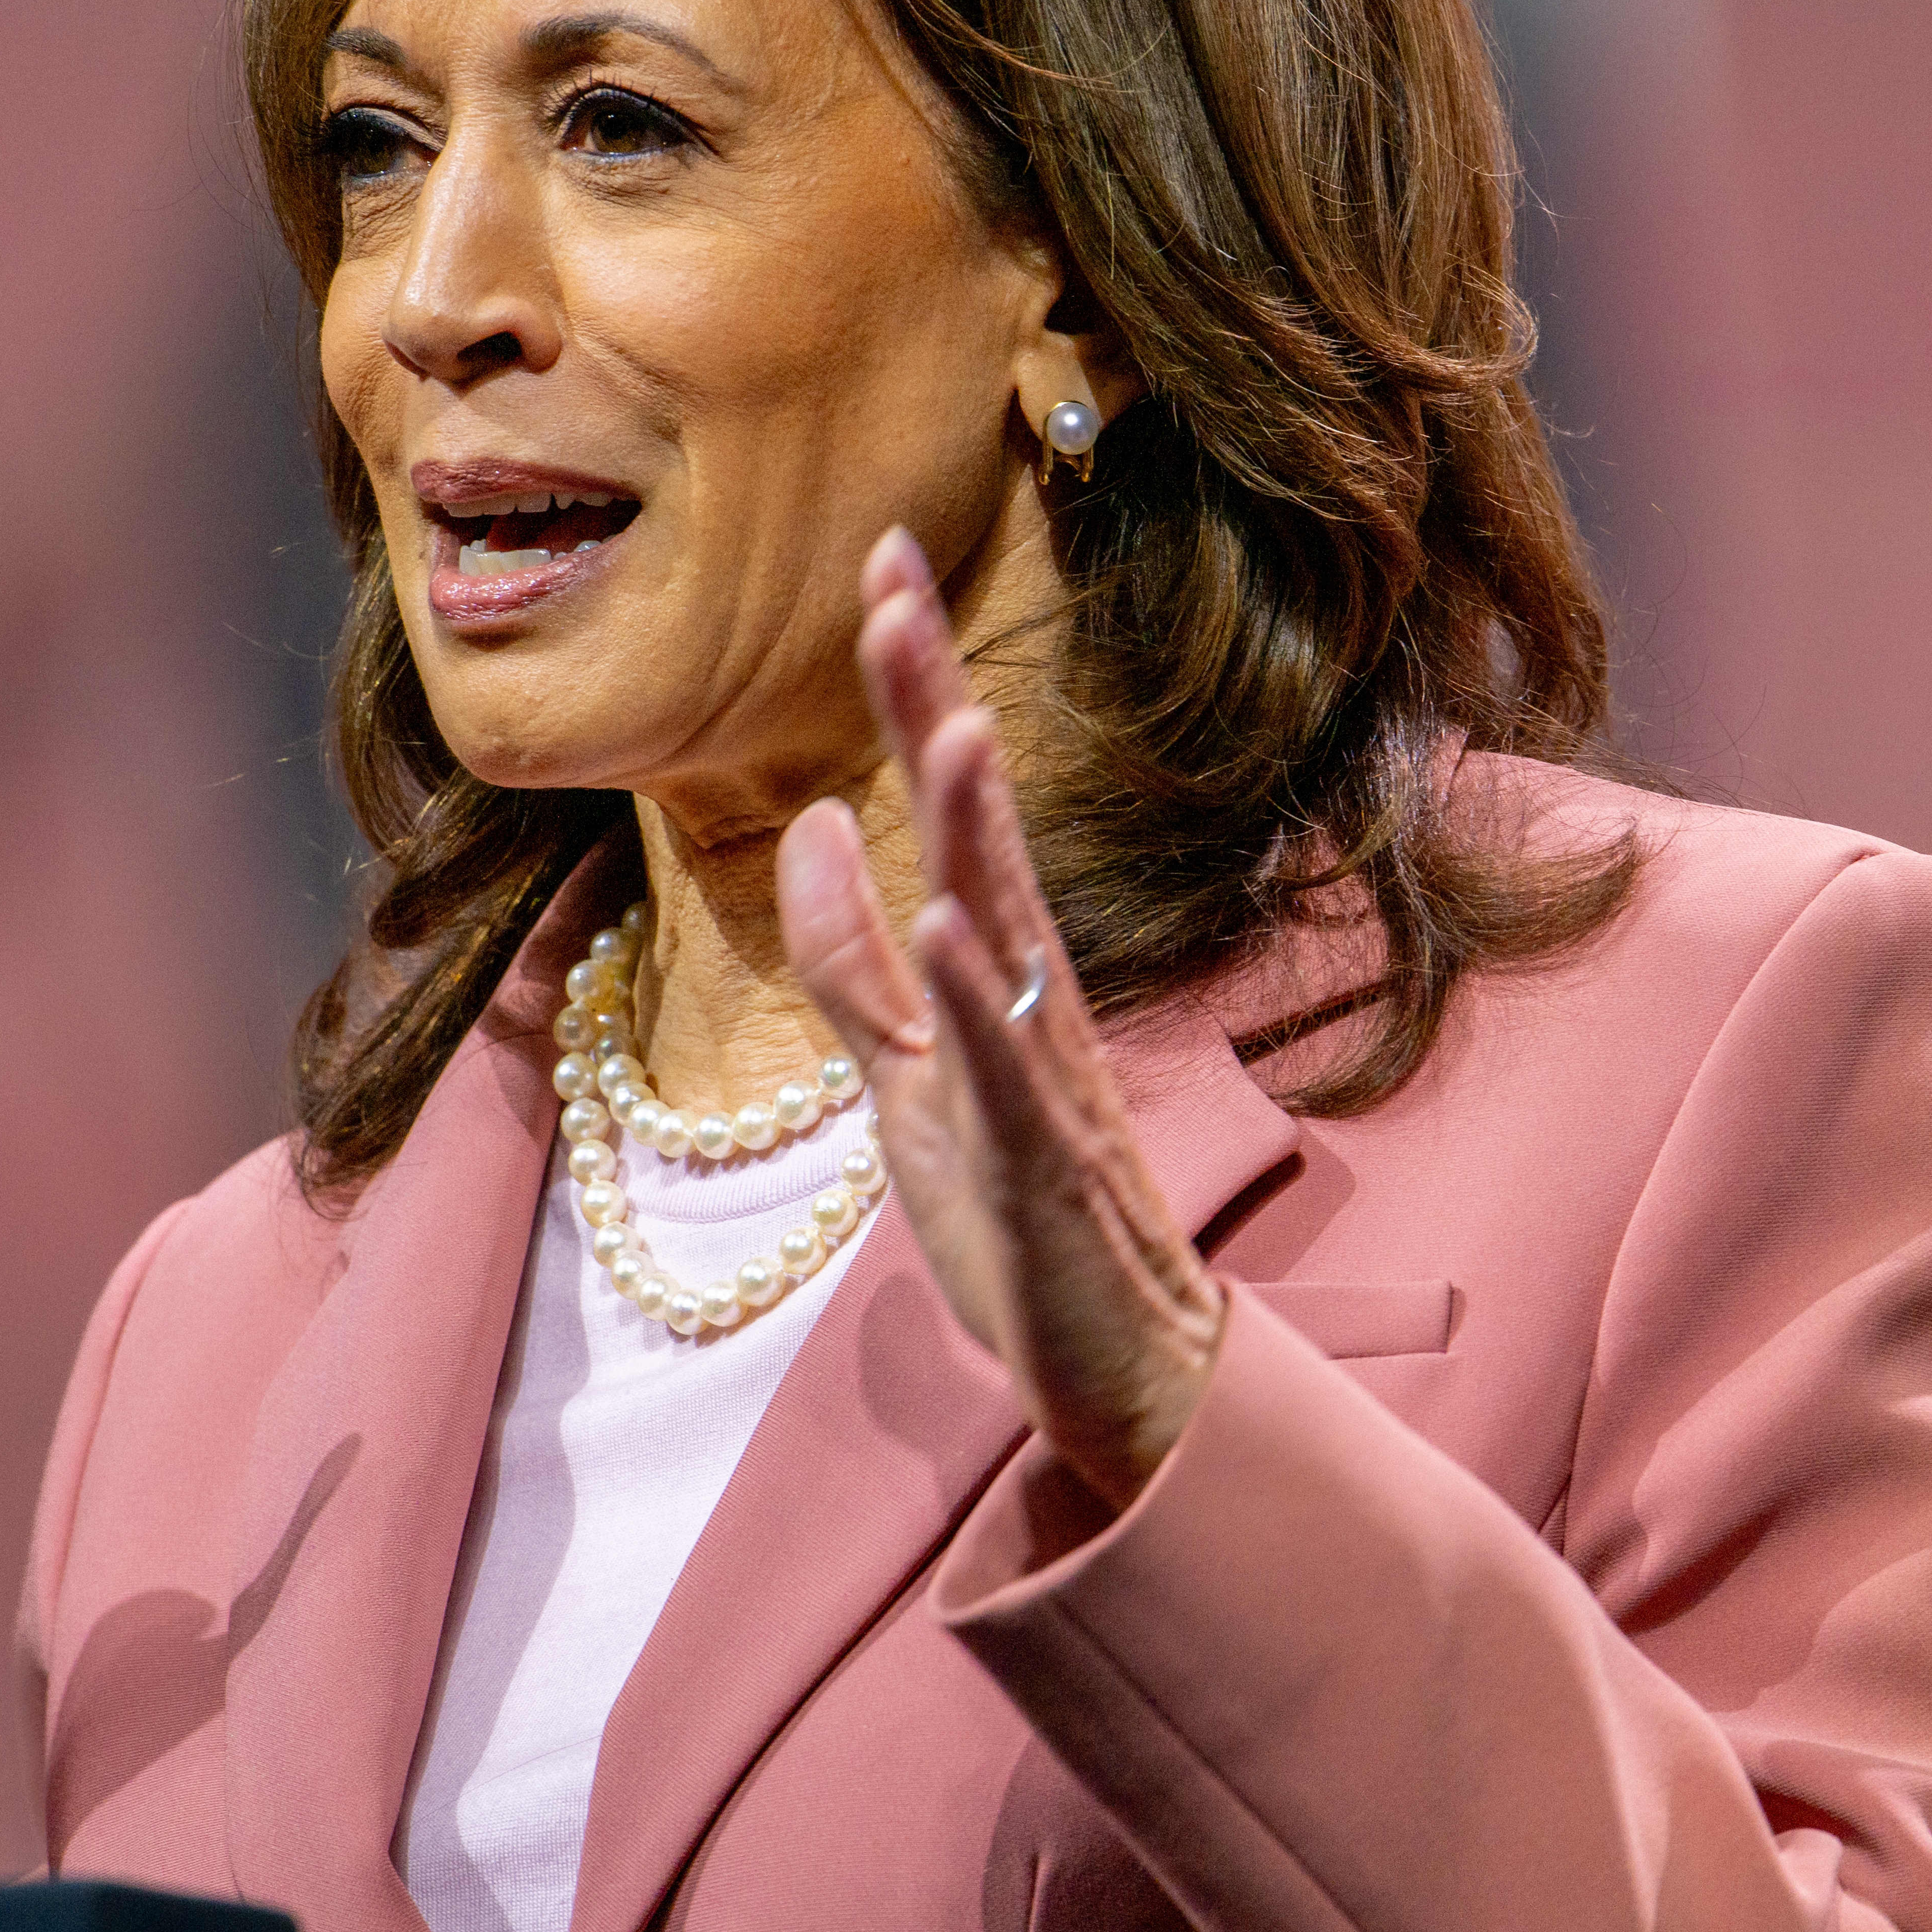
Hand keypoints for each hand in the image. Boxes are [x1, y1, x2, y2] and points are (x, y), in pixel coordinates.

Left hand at [778, 531, 1224, 1509]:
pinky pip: (1008, 1069)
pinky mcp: (1040, 1165)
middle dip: (935, 707)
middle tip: (896, 583)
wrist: (1120, 1363)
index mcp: (996, 967)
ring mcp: (1042, 1076)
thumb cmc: (1019, 1215)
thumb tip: (811, 827)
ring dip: (974, 831)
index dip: (911, 689)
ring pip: (1010, 930)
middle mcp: (1030, 995)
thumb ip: (855, 960)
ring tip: (943, 728)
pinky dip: (981, 998)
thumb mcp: (905, 1069)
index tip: (878, 568)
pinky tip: (955, 929)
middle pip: (979, 827)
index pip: (944, 805)